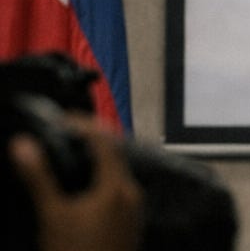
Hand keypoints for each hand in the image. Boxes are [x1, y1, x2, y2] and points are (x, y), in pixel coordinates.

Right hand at [9, 118, 141, 250]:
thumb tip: (23, 144)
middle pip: (113, 153)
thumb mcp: (52, 215)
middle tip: (61, 133)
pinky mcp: (129, 223)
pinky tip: (79, 187)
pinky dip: (99, 179)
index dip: (83, 123)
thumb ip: (39, 177)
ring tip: (67, 156)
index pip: (104, 140)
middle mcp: (131, 194)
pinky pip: (116, 190)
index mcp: (117, 187)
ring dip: (94, 160)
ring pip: (116, 172)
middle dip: (88, 140)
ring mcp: (133, 210)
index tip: (61, 118)